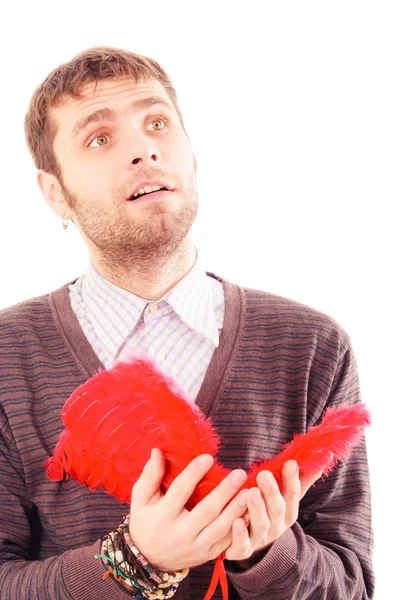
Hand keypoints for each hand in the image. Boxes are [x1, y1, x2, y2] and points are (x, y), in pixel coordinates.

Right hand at [129, 448, 248, 570]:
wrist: (148, 560)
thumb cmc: (145, 521)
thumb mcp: (141, 499)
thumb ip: (150, 475)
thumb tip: (157, 451)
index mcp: (163, 517)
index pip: (180, 491)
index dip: (194, 473)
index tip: (208, 457)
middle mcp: (180, 534)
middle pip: (206, 511)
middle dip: (225, 492)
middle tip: (239, 473)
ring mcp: (195, 547)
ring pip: (220, 528)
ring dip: (237, 510)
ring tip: (250, 492)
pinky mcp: (207, 555)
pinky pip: (226, 542)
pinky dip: (240, 528)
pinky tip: (250, 512)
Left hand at [225, 460, 322, 564]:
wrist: (253, 544)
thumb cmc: (269, 511)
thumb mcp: (286, 497)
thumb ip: (301, 479)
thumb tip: (323, 457)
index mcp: (288, 513)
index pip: (293, 495)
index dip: (292, 480)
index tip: (289, 463)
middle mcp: (277, 526)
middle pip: (277, 510)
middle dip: (272, 492)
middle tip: (264, 475)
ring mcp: (261, 539)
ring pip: (261, 525)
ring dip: (257, 509)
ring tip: (251, 492)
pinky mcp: (244, 550)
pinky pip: (244, 545)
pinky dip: (240, 534)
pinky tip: (236, 521)